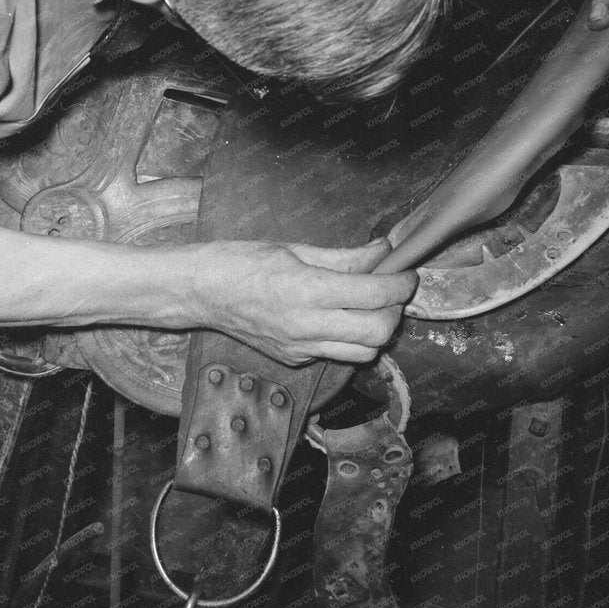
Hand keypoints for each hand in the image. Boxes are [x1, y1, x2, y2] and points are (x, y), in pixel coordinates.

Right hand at [197, 237, 414, 365]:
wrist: (201, 291)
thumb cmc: (241, 261)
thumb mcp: (295, 249)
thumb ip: (344, 257)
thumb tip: (382, 251)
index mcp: (308, 290)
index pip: (375, 295)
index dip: (400, 284)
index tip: (407, 273)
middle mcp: (307, 325)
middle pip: (378, 332)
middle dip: (395, 311)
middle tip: (391, 291)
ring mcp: (301, 347)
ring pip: (364, 352)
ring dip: (376, 330)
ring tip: (368, 307)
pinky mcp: (294, 359)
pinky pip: (336, 355)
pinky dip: (348, 338)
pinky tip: (337, 317)